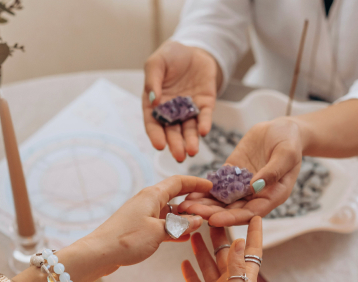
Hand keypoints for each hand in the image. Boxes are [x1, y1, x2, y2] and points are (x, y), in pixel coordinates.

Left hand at [86, 176, 211, 272]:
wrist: (99, 254)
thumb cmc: (126, 240)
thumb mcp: (159, 232)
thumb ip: (180, 226)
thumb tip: (197, 220)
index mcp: (152, 196)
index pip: (178, 182)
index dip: (196, 182)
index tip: (211, 186)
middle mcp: (148, 202)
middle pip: (175, 196)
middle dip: (193, 202)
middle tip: (210, 208)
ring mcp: (143, 215)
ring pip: (170, 213)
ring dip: (184, 218)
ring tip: (201, 224)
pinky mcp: (140, 228)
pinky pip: (162, 225)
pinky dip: (174, 229)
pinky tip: (185, 237)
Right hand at [143, 41, 219, 161]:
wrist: (194, 50)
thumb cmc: (171, 56)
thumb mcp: (157, 62)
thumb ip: (152, 79)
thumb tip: (153, 100)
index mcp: (155, 105)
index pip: (153, 123)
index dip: (156, 135)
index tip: (159, 145)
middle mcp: (171, 112)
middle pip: (172, 132)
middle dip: (176, 144)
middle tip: (179, 156)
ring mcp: (188, 111)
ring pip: (189, 130)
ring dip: (191, 141)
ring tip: (192, 151)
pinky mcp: (204, 106)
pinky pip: (204, 118)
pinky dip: (204, 125)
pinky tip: (204, 132)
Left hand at [178, 118, 302, 226]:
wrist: (283, 129)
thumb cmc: (290, 142)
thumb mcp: (286, 154)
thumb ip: (273, 171)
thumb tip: (255, 187)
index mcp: (271, 197)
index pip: (250, 213)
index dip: (232, 218)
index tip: (214, 220)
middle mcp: (255, 197)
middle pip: (232, 211)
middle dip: (211, 213)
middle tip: (191, 213)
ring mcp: (242, 187)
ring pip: (221, 201)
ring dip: (203, 205)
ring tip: (184, 205)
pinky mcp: (232, 176)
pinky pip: (216, 187)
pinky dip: (203, 191)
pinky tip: (187, 192)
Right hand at [182, 217, 261, 281]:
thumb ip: (237, 267)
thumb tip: (239, 241)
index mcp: (245, 281)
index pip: (252, 252)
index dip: (254, 234)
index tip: (255, 216)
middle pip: (226, 254)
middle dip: (220, 236)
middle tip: (211, 216)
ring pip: (208, 266)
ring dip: (202, 251)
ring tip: (194, 233)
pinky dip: (190, 274)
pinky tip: (184, 263)